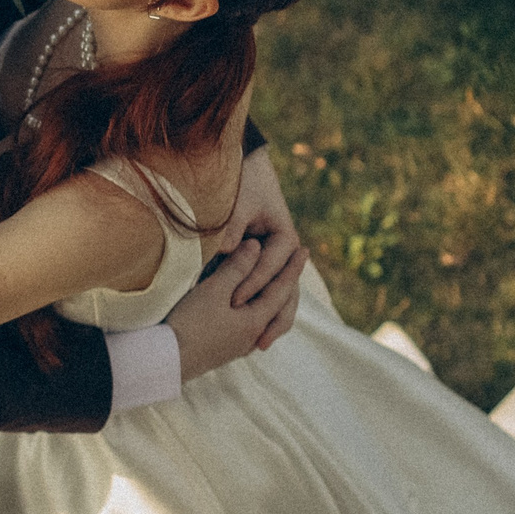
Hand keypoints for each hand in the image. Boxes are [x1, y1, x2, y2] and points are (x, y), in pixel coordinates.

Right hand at [165, 236, 307, 380]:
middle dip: (287, 284)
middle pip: (279, 307)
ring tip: (275, 284)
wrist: (166, 360)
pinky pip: (251, 325)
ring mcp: (238, 345)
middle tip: (294, 265)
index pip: (282, 290)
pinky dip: (256, 308)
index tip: (304, 250)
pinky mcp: (225, 348)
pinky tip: (248, 307)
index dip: (293, 268)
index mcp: (256, 322)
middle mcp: (253, 336)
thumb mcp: (214, 290)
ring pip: (265, 317)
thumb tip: (256, 245)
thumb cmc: (190, 323)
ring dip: (271, 297)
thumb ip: (237, 268)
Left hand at [216, 142, 301, 342]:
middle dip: (271, 316)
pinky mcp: (265, 265)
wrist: (250, 167)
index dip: (251, 284)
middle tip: (255, 343)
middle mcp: (287, 253)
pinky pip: (268, 293)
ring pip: (280, 297)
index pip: (270, 267)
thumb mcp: (241, 201)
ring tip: (258, 346)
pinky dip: (262, 310)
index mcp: (286, 236)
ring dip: (272, 320)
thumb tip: (228, 250)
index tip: (232, 300)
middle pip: (285, 291)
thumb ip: (233, 226)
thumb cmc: (245, 182)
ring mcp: (278, 261)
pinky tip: (252, 333)